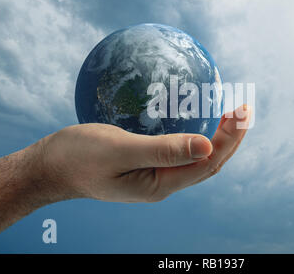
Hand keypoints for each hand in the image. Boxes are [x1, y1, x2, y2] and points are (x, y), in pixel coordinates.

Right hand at [39, 105, 250, 202]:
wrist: (51, 167)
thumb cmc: (79, 156)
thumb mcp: (121, 150)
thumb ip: (163, 150)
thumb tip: (207, 146)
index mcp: (160, 184)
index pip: (208, 163)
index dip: (230, 139)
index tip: (242, 112)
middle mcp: (163, 183)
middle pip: (208, 162)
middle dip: (230, 138)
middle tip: (243, 110)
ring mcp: (154, 176)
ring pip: (196, 158)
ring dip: (215, 137)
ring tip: (228, 115)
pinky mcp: (145, 166)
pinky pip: (179, 152)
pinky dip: (194, 136)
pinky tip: (194, 120)